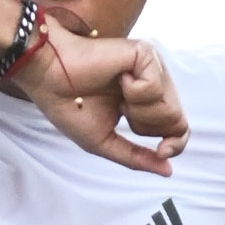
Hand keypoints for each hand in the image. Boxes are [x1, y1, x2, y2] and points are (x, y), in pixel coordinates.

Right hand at [9, 23, 189, 175]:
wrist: (47, 77)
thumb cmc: (68, 106)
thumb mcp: (105, 142)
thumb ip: (136, 157)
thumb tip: (168, 170)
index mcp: (145, 101)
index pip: (177, 127)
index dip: (175, 145)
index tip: (160, 151)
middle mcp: (153, 81)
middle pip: (177, 120)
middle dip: (147, 126)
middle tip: (121, 110)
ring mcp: (151, 66)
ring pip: (171, 107)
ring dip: (139, 111)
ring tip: (117, 95)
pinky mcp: (145, 53)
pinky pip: (155, 87)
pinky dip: (134, 92)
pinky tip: (118, 79)